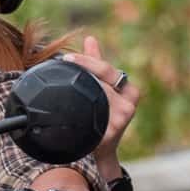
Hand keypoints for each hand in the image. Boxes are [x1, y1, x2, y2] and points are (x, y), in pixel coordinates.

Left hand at [62, 34, 138, 170]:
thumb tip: (90, 39)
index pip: (106, 69)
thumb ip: (97, 65)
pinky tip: (64, 108)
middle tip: (61, 65)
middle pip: (99, 82)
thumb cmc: (102, 118)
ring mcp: (121, 119)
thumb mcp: (103, 89)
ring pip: (94, 97)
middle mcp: (129, 103)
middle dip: (80, 72)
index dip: (87, 61)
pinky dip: (76, 112)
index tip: (67, 57)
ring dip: (76, 92)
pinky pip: (89, 117)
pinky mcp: (110, 134)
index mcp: (130, 90)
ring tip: (59, 87)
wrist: (101, 152)